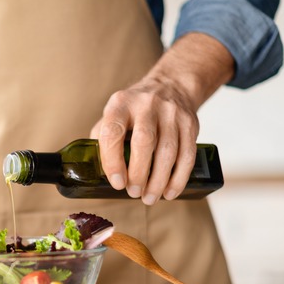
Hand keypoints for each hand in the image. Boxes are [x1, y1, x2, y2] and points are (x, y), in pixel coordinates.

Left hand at [91, 32, 234, 204]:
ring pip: (168, 151)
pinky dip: (179, 178)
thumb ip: (103, 138)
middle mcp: (146, 105)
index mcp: (121, 104)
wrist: (171, 86)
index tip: (117, 183)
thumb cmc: (135, 109)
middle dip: (139, 173)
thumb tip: (93, 170)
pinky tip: (170, 192)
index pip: (113, 132)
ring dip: (159, 180)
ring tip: (149, 197)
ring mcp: (171, 113)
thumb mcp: (113, 114)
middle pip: (144, 142)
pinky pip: (187, 154)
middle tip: (134, 193)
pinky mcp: (190, 123)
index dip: (113, 161)